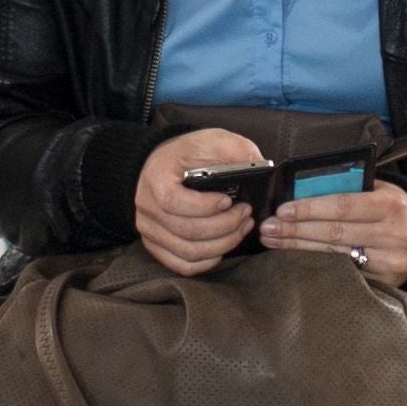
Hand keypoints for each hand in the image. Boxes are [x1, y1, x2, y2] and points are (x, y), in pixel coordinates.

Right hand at [135, 129, 265, 276]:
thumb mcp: (212, 140)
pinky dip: (207, 262)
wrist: (162, 164)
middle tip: (246, 215)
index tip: (228, 200)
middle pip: (186, 231)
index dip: (204, 206)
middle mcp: (146, 207)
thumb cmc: (188, 153)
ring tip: (240, 229)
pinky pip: (182, 265)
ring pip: (188, 252)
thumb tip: (260, 164)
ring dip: (222, 244)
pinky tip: (222, 247)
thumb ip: (235, 149)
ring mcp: (149, 229)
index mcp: (156, 177)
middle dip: (225, 227)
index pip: (173, 201)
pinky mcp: (156, 245)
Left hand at [261, 177, 406, 285]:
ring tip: (273, 241)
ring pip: (334, 255)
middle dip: (295, 230)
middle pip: (334, 234)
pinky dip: (316, 265)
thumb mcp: (380, 190)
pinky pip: (344, 273)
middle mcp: (392, 235)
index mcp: (390, 205)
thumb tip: (303, 188)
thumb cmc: (394, 208)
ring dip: (298, 248)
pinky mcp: (385, 282)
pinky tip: (294, 259)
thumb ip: (350, 188)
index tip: (282, 210)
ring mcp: (388, 262)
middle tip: (267, 228)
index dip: (310, 208)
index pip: (342, 206)